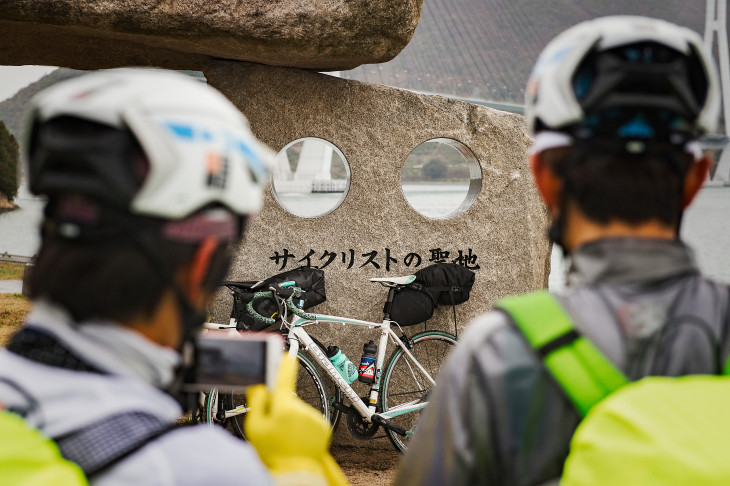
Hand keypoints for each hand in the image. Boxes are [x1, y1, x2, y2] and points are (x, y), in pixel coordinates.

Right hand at [246, 355, 347, 485]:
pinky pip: (309, 420)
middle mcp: (302, 408)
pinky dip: (303, 426)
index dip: (284, 363)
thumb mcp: (255, 428)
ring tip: (285, 435)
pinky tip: (296, 437)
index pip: (285, 376)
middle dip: (280, 405)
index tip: (287, 353)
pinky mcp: (323, 426)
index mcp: (285, 406)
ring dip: (292, 418)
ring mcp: (315, 417)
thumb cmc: (274, 453)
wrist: (297, 472)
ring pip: (298, 410)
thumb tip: (261, 386)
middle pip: (288, 398)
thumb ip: (257, 402)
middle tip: (273, 423)